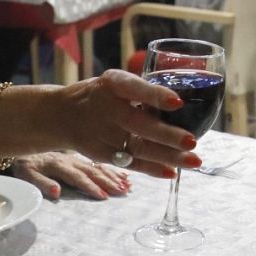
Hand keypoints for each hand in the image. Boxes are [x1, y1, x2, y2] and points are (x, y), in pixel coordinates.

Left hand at [12, 151, 130, 199]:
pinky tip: (124, 175)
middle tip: (123, 192)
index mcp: (59, 165)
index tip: (104, 196)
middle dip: (109, 182)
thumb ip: (41, 183)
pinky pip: (98, 164)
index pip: (78, 177)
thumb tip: (57, 192)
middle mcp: (71, 160)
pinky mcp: (79, 159)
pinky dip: (112, 170)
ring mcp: (77, 158)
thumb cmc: (25, 165)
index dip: (91, 187)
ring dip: (114, 176)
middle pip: (93, 171)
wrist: (23, 146)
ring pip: (98, 167)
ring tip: (127, 186)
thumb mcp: (26, 175)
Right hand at [52, 70, 201, 178]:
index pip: (134, 88)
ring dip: (167, 156)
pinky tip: (172, 172)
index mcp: (112, 84)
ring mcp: (102, 134)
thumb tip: (185, 104)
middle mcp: (106, 108)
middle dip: (166, 135)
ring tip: (193, 161)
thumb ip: (143, 92)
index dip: (155, 95)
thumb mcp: (117, 83)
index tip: (178, 102)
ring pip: (138, 148)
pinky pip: (130, 163)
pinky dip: (152, 169)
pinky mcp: (101, 153)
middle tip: (192, 141)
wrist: (62, 115)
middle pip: (137, 124)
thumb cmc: (102, 95)